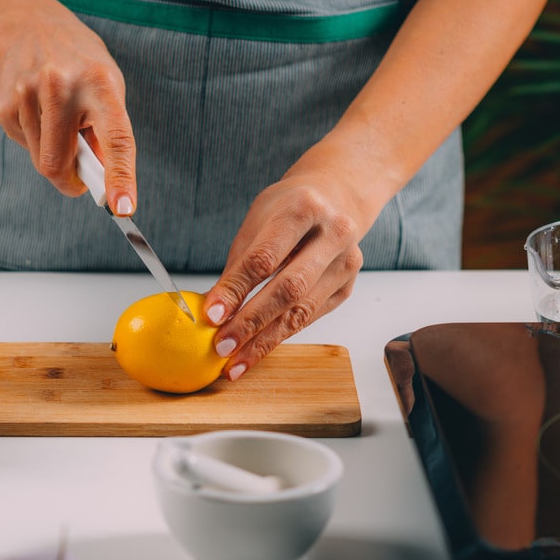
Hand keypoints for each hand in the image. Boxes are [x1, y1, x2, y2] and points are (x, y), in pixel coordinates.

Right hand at [0, 11, 136, 212]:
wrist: (32, 27)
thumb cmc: (82, 67)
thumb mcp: (108, 89)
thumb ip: (109, 136)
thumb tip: (101, 183)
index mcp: (100, 84)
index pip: (115, 139)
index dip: (120, 177)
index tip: (123, 208)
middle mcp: (61, 85)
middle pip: (58, 163)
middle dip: (69, 180)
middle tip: (80, 176)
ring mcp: (27, 92)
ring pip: (39, 159)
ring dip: (51, 150)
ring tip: (56, 116)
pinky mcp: (4, 103)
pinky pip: (22, 145)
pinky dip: (33, 139)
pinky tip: (36, 110)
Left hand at [203, 172, 365, 380]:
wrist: (334, 198)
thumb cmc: (288, 209)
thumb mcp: (257, 222)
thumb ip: (238, 266)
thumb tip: (212, 311)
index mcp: (304, 208)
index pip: (265, 257)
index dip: (236, 289)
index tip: (212, 315)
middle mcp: (333, 234)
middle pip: (288, 288)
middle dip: (251, 322)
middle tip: (222, 346)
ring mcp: (346, 263)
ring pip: (301, 311)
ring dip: (264, 341)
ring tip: (236, 361)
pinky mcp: (347, 287)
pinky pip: (309, 318)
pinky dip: (280, 336)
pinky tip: (257, 350)